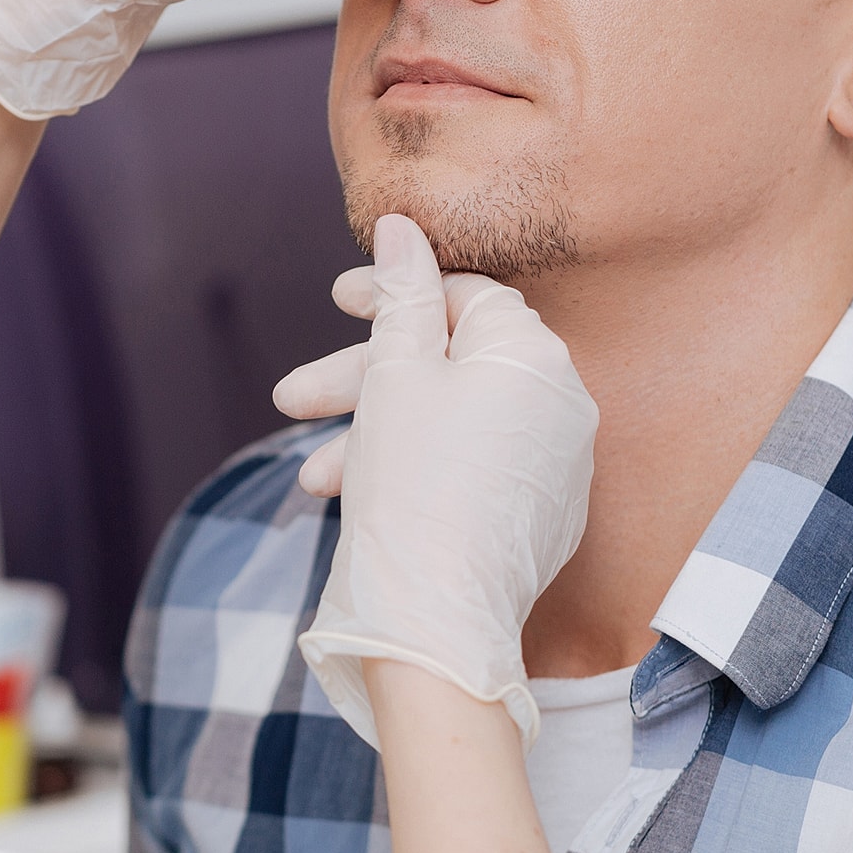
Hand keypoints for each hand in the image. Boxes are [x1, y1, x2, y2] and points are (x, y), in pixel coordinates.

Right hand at [289, 215, 597, 752]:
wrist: (439, 627)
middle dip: (363, 378)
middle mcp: (562, 401)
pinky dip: (417, 471)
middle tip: (290, 398)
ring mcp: (558, 462)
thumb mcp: (397, 375)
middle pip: (450, 364)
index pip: (463, 296)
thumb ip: (402, 294)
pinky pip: (473, 466)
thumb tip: (400, 225)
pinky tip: (357, 498)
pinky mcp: (543, 511)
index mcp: (534, 354)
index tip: (337, 301)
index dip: (394, 293)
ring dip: (376, 436)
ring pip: (452, 422)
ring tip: (313, 479)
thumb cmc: (413, 489)